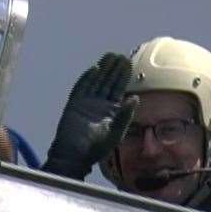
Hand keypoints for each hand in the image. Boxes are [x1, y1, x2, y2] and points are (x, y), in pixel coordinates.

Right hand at [42, 53, 138, 179]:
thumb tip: (136, 97)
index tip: (128, 63)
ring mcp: (87, 103)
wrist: (75, 155)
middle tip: (120, 56)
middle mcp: (99, 105)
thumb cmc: (96, 148)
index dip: (123, 76)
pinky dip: (87, 78)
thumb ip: (125, 115)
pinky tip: (94, 69)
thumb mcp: (116, 132)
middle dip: (114, 69)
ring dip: (103, 70)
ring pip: (96, 82)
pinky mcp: (74, 104)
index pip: (119, 89)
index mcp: (111, 111)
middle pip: (108, 83)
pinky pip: (82, 88)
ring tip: (109, 56)